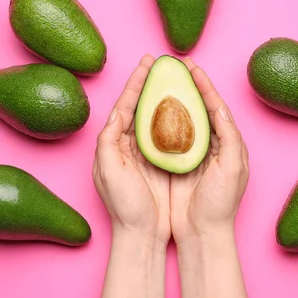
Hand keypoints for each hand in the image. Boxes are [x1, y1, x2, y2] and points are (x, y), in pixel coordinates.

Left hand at [93, 54, 170, 246]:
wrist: (143, 235)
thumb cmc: (124, 207)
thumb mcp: (108, 173)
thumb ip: (108, 141)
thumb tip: (116, 114)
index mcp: (115, 142)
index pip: (126, 105)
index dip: (136, 82)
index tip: (148, 62)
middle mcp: (132, 143)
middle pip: (143, 105)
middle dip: (153, 83)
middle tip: (165, 62)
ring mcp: (150, 152)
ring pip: (159, 116)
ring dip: (168, 96)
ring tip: (177, 77)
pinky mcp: (167, 162)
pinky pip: (175, 133)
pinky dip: (180, 117)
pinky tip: (189, 107)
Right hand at [170, 57, 249, 244]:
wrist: (203, 234)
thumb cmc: (221, 205)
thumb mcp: (233, 169)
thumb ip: (230, 137)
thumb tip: (219, 108)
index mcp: (229, 143)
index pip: (215, 106)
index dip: (204, 85)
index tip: (191, 67)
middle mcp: (212, 145)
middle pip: (199, 108)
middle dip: (188, 86)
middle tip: (175, 66)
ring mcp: (194, 154)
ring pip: (182, 118)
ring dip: (173, 99)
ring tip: (162, 80)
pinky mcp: (177, 163)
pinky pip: (168, 136)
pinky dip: (161, 120)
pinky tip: (152, 110)